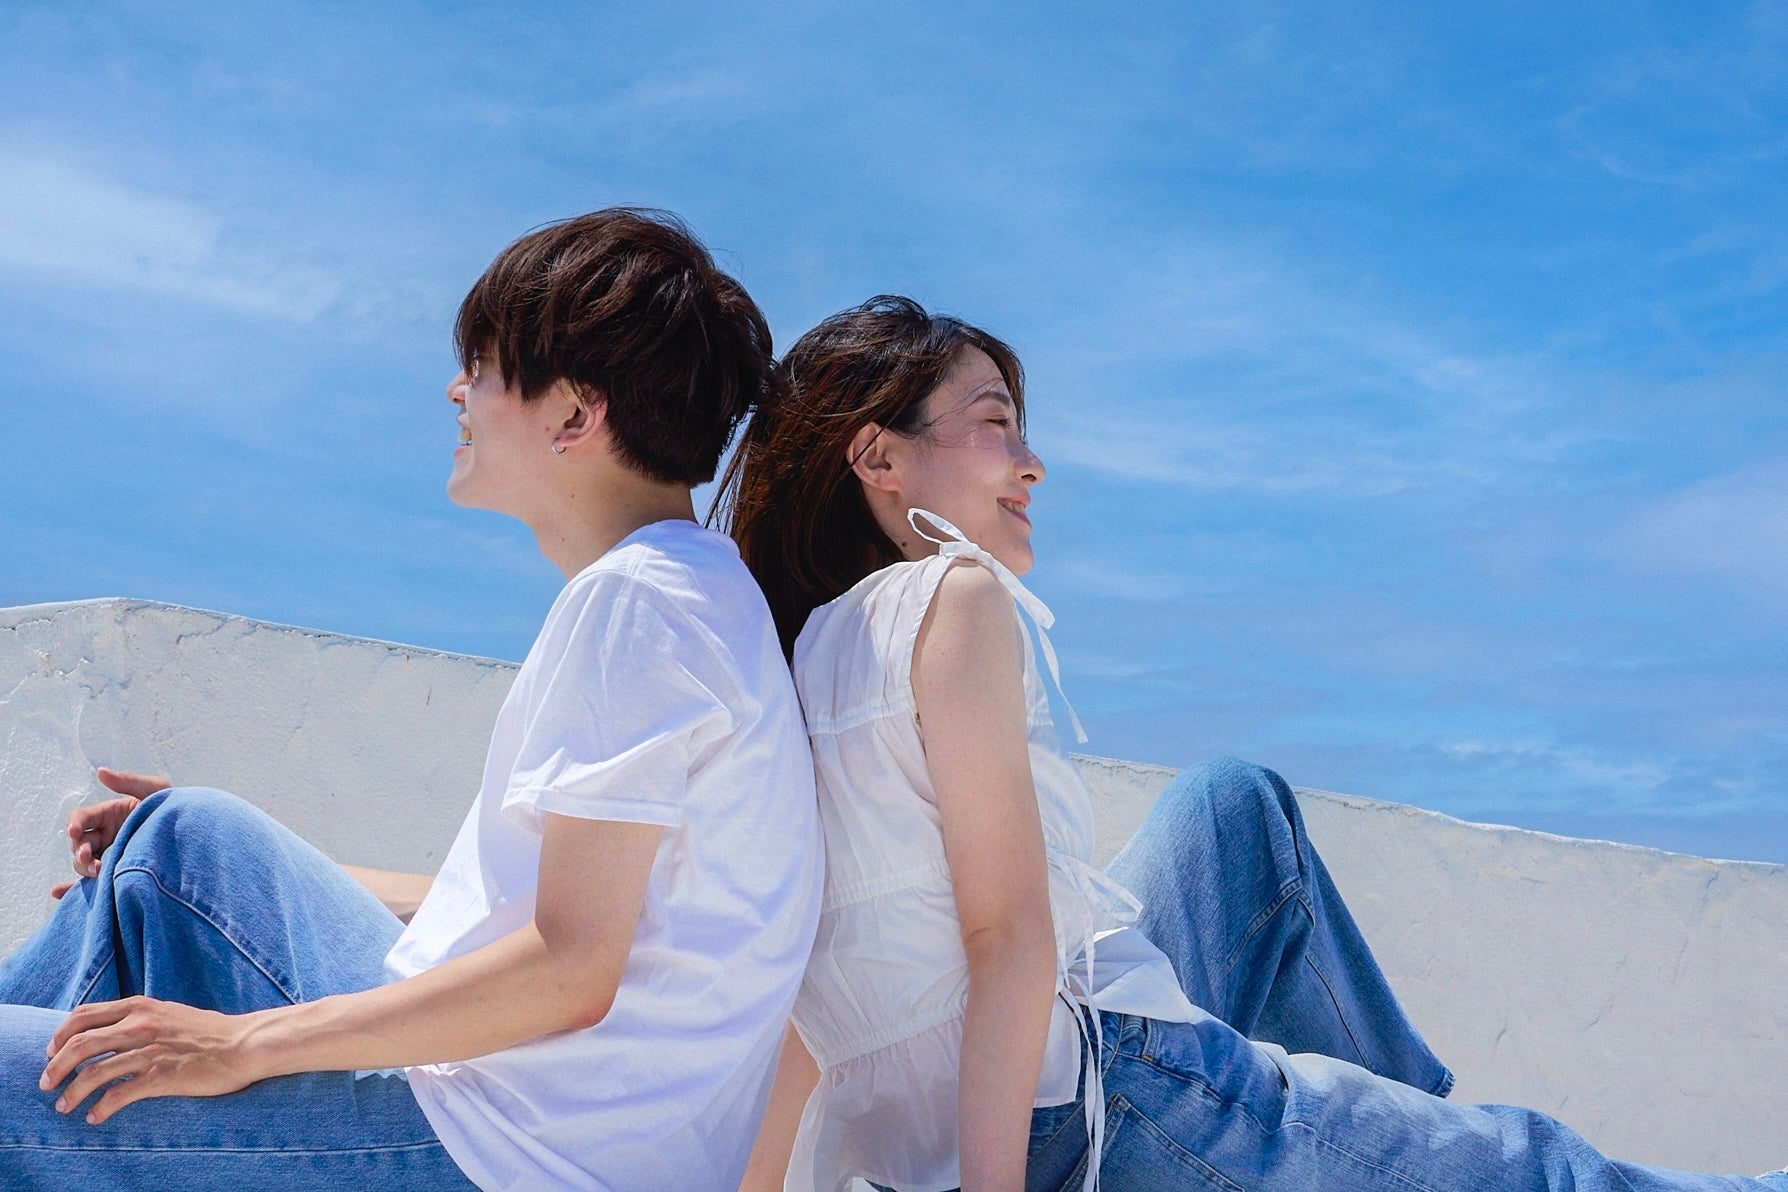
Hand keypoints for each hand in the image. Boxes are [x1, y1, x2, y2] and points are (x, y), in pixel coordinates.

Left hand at [40, 996, 262, 1123]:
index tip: (51, 1052)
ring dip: (72, 1093)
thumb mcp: (169, 1013)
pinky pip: (120, 1095)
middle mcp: (141, 1025)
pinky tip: (95, 1117)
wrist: (246, 1043)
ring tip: (64, 1107)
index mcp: (141, 1007)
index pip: (84, 1015)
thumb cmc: (210, 1032)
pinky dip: (101, 1108)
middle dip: (56, 1067)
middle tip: (47, 1084)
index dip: (60, 1035)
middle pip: (80, 1044)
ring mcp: (151, 1051)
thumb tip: (110, 1030)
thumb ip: (140, 1017)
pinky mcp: (163, 1076)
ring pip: (94, 1072)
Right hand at [50, 767, 170, 898]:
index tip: (74, 831)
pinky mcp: (116, 875)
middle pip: (79, 843)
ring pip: (83, 864)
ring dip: (83, 868)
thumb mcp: (156, 791)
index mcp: (110, 814)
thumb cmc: (175, 808)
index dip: (75, 823)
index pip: (82, 818)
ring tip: (97, 873)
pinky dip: (73, 889)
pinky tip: (58, 892)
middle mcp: (106, 836)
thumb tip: (101, 772)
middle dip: (79, 850)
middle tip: (89, 858)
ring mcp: (109, 855)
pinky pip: (91, 884)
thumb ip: (130, 782)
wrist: (197, 833)